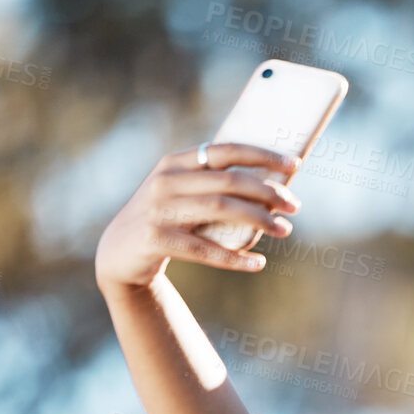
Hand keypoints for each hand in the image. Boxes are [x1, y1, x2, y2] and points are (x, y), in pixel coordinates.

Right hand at [94, 142, 302, 290]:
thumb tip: (269, 186)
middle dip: (268, 192)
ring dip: (259, 220)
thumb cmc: (165, 221)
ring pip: (221, 209)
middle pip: (229, 181)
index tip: (294, 164)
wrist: (119, 253)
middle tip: (294, 206)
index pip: (225, 150)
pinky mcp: (156, 239)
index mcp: (175, 163)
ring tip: (285, 230)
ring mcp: (159, 209)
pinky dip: (235, 257)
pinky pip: (205, 249)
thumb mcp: (180, 194)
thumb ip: (211, 184)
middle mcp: (166, 181)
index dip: (262, 155)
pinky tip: (259, 263)